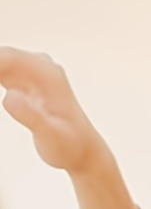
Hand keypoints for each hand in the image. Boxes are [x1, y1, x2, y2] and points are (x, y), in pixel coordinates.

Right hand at [0, 46, 109, 174]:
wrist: (83, 151)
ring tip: (4, 105)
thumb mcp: (51, 137)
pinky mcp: (23, 79)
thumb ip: (31, 117)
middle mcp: (40, 65)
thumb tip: (9, 97)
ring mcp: (31, 70)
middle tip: (0, 102)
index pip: (3, 57)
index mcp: (47, 73)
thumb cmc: (69, 147)